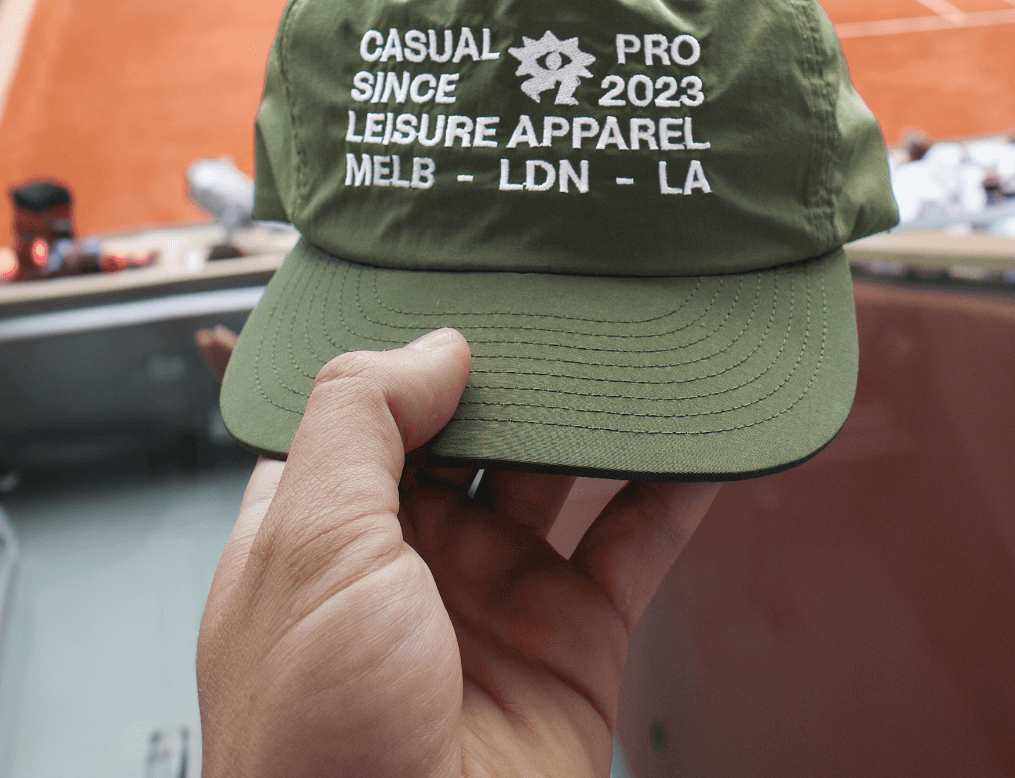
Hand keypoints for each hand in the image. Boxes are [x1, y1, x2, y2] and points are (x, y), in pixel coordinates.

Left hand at [197, 328, 719, 777]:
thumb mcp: (309, 547)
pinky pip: (635, 541)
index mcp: (319, 530)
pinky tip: (704, 434)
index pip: (358, 411)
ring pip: (557, 473)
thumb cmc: (315, 743)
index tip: (453, 283)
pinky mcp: (573, 638)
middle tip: (557, 293)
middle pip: (467, 429)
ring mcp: (494, 594)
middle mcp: (408, 555)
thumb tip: (435, 345)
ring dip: (596, 413)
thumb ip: (359, 421)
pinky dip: (676, 487)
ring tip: (631, 337)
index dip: (401, 350)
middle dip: (510, 370)